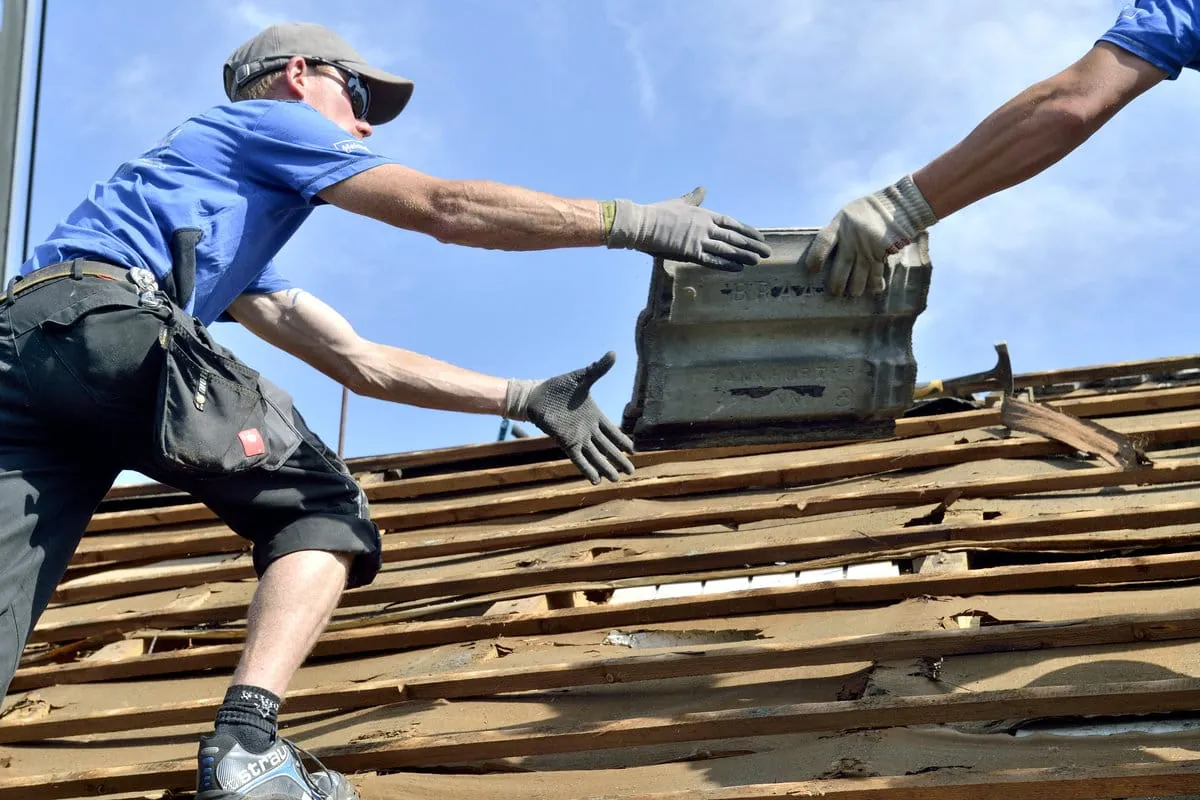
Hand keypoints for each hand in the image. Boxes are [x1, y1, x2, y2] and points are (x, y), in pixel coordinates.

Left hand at [505, 352, 634, 483]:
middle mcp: (588, 430)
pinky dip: (587, 469)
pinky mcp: (566, 442)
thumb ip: (598, 369)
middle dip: (619, 459)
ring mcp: (578, 437)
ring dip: (606, 467)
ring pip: (596, 456)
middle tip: (632, 472)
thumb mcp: (581, 377)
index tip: (634, 451)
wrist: (536, 395)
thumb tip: (613, 353)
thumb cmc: (558, 387)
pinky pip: (579, 459)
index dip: (623, 441)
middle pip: (608, 448)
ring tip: (616, 479)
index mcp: (595, 416)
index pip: (613, 432)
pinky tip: (596, 480)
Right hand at [604, 187, 771, 270]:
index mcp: (703, 214)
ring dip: (744, 255)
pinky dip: (726, 264)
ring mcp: (698, 239)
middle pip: (733, 236)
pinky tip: (739, 268)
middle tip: (768, 252)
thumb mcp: (679, 202)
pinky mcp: (689, 252)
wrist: (641, 223)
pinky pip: (712, 260)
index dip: (747, 230)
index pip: (731, 223)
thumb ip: (693, 198)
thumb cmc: (657, 213)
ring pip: (727, 249)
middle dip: (752, 245)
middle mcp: (705, 226)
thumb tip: (702, 188)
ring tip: (759, 261)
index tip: (760, 237)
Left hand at [803, 175, 936, 296]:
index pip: (822, 243)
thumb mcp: (846, 215)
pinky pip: (877, 274)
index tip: (813, 271)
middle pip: (841, 266)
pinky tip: (873, 289)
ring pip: (859, 275)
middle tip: (835, 292)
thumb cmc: (866, 212)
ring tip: (853, 294)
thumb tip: (823, 258)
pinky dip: (875, 284)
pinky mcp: (883, 253)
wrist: (897, 205)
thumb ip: (836, 233)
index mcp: (839, 225)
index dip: (815, 258)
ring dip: (855, 288)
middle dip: (837, 284)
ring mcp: (868, 247)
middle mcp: (852, 237)